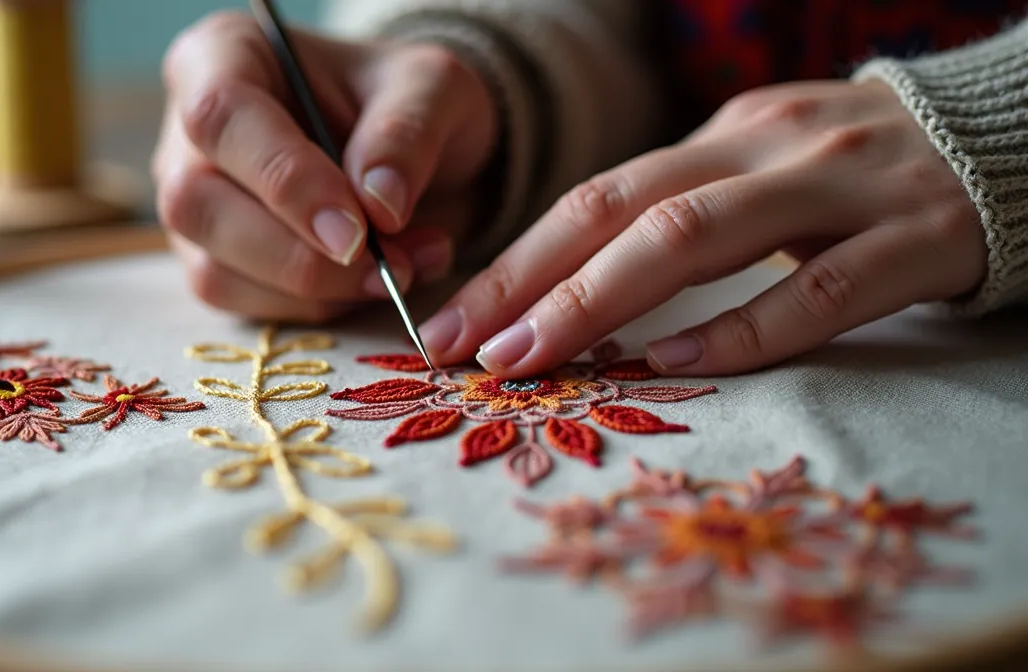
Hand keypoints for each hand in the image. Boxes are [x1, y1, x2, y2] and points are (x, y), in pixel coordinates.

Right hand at [153, 12, 498, 321]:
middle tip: (391, 267)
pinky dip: (318, 309)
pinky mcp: (213, 262)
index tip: (357, 230)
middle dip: (298, 255)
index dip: (284, 180)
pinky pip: (243, 306)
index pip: (220, 116)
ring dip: (316, 291)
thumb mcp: (434, 89)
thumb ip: (407, 133)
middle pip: (198, 204)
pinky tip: (375, 283)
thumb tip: (377, 204)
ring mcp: (194, 204)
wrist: (410, 153)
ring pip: (214, 270)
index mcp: (223, 57)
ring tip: (404, 268)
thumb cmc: (406, 104)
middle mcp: (188, 134)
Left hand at [419, 79, 987, 376]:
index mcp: (724, 137)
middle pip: (623, 210)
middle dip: (531, 281)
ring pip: (699, 237)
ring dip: (602, 302)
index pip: (596, 197)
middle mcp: (770, 149)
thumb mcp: (762, 173)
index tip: (451, 324)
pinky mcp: (918, 237)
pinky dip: (743, 329)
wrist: (1013, 140)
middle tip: (466, 348)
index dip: (516, 260)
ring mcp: (843, 187)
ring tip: (534, 358)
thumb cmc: (861, 176)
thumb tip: (570, 284)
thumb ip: (683, 213)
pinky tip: (675, 363)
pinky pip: (821, 288)